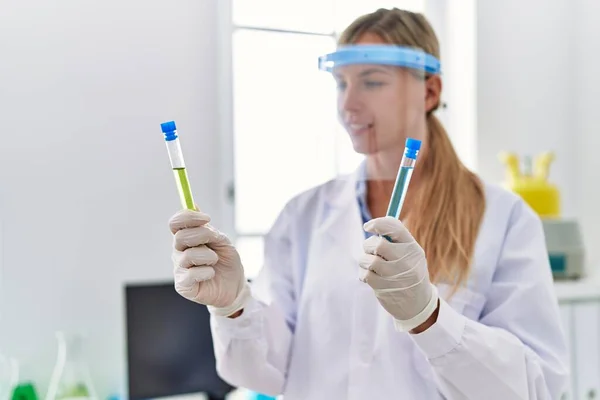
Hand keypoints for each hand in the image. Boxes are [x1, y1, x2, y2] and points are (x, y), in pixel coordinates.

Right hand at [169, 209, 249, 316]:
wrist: (235, 285)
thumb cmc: (227, 261)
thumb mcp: (222, 241)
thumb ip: (207, 227)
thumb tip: (193, 205)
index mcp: (186, 239)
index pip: (175, 223)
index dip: (188, 217)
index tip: (206, 218)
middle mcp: (179, 252)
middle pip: (180, 237)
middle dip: (202, 235)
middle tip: (215, 240)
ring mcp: (180, 269)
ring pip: (188, 256)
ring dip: (208, 256)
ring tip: (215, 261)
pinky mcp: (183, 286)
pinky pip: (191, 275)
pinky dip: (206, 272)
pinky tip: (211, 274)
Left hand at [359, 216, 438, 331]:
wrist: (417, 305)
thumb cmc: (409, 273)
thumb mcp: (411, 255)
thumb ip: (396, 240)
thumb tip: (374, 226)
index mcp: (413, 248)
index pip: (395, 228)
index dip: (378, 224)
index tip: (368, 226)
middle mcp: (406, 260)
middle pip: (378, 244)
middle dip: (369, 245)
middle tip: (371, 251)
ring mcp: (395, 275)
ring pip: (368, 259)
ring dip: (364, 260)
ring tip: (371, 265)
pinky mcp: (383, 287)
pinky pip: (365, 274)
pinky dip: (364, 274)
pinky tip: (371, 277)